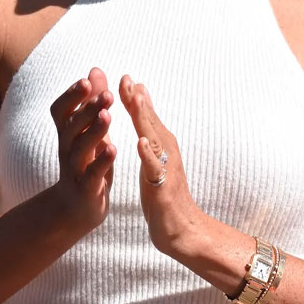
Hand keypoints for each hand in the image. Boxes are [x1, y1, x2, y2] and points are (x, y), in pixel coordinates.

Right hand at [43, 67, 116, 234]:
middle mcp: (67, 149)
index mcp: (67, 134)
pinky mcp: (86, 189)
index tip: (86, 80)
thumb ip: (91, 102)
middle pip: (71, 125)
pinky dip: (102, 161)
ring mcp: (75, 169)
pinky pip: (92, 173)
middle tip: (107, 93)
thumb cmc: (84, 164)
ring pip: (80, 147)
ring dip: (94, 130)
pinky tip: (114, 149)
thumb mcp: (87, 132)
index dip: (71, 95)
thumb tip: (95, 70)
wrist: (74, 209)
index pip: (61, 110)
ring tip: (109, 115)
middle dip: (88, 108)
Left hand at [118, 75, 207, 257]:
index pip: (146, 116)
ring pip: (154, 139)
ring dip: (145, 119)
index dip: (134, 96)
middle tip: (126, 78)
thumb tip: (144, 103)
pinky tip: (140, 142)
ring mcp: (166, 168)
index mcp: (160, 144)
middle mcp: (166, 152)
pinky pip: (155, 168)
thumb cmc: (164, 190)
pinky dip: (148, 154)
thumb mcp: (155, 157)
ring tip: (136, 100)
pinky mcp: (163, 186)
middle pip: (150, 121)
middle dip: (138, 100)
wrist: (180, 228)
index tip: (123, 76)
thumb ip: (150, 131)